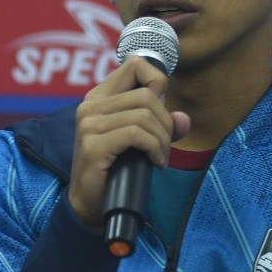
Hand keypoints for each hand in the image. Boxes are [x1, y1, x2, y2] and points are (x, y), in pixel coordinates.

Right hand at [67, 56, 190, 232]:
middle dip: (165, 122)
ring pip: (144, 114)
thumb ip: (161, 126)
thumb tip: (182, 119)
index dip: (157, 81)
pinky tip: (155, 161)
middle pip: (146, 94)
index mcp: (100, 97)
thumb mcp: (140, 142)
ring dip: (162, 139)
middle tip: (164, 145)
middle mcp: (91, 105)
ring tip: (160, 156)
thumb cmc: (115, 170)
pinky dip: (154, 147)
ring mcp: (89, 124)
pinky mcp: (94, 144)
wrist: (89, 206)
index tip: (161, 111)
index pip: (135, 65)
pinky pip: (137, 134)